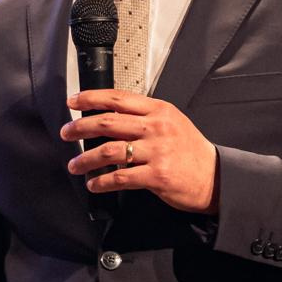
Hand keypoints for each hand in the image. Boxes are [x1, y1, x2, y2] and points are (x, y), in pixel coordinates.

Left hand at [62, 89, 220, 212]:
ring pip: (109, 151)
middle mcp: (157, 127)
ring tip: (74, 164)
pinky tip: (94, 184)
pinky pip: (120, 177)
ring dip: (86, 159)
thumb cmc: (190, 151)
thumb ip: (143, 118)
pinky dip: (102, 181)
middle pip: (108, 122)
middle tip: (66, 133)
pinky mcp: (156, 175)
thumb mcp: (171, 123)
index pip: (119, 98)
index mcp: (159, 110)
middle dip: (81, 127)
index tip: (73, 102)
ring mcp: (157, 151)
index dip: (91, 98)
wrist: (214, 177)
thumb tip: (107, 119)